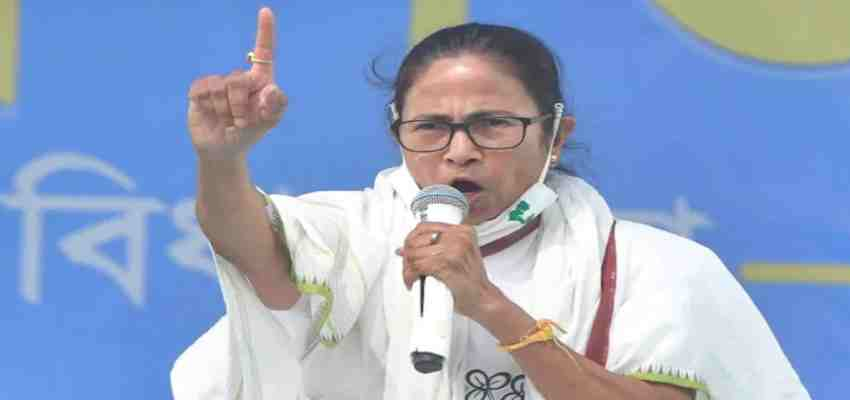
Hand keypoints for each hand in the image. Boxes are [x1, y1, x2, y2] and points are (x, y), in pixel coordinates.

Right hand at [187, 8, 286, 161]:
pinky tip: (212, 115)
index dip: (265, 32)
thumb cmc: (249, 133)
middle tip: (242, 123)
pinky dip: (210, 107)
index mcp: (260, 81)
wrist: (223, 149)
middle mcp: (239, 77)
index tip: (266, 11)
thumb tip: (273, 90)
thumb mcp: (267, 124)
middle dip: (240, 106)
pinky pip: (204, 91)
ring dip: (226, 111)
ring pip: (221, 87)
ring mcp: (218, 82)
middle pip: (239, 79)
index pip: (264, 53)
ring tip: (228, 122)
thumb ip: (275, 108)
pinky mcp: (200, 90)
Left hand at [399, 222, 502, 319]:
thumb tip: (408, 247)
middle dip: (407, 255)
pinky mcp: (445, 265)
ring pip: (414, 254)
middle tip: (408, 267)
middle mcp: (458, 237)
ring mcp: (453, 250)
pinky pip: (418, 266)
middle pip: (417, 240)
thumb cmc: (473, 281)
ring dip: (407, 268)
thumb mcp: (461, 255)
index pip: (425, 227)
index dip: (411, 240)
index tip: (408, 250)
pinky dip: (410, 276)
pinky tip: (412, 281)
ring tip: (410, 276)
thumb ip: (440, 247)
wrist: (484, 298)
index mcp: (463, 231)